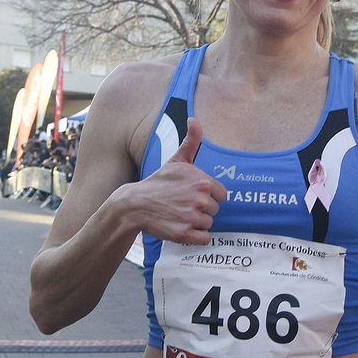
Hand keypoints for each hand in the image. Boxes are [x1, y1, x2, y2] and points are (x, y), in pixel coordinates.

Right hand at [121, 118, 226, 245]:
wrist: (136, 204)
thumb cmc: (159, 182)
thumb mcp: (176, 160)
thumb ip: (191, 141)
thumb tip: (194, 119)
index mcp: (202, 181)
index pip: (221, 195)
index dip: (208, 196)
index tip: (193, 195)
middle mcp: (200, 199)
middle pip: (215, 210)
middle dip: (203, 210)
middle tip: (184, 205)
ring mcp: (192, 217)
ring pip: (209, 224)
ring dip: (198, 223)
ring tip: (180, 215)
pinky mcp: (184, 234)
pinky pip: (204, 239)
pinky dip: (196, 236)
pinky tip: (183, 228)